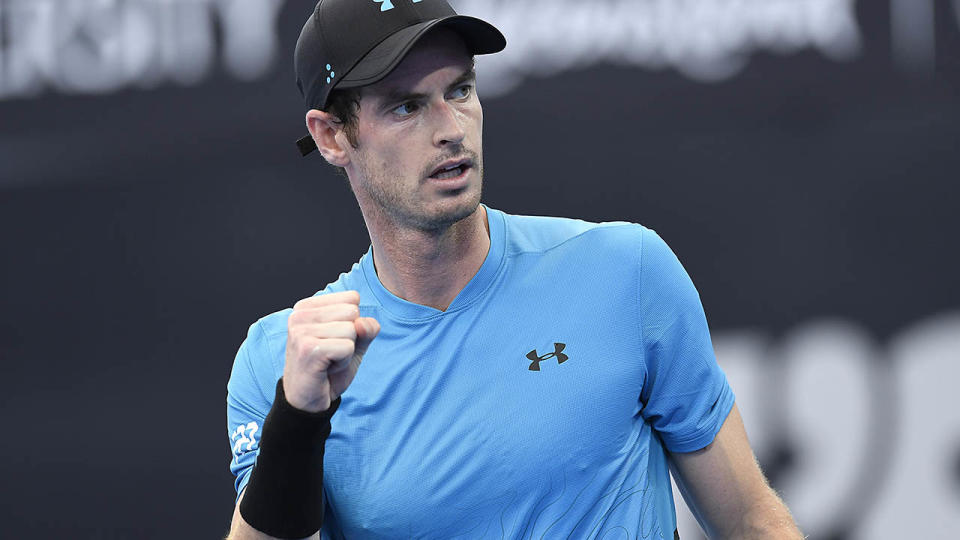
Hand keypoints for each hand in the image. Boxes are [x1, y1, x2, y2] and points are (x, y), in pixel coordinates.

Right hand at [283, 290, 379, 412]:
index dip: (353, 323)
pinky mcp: (308, 349)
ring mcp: (301, 331)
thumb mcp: (354, 344)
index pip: (352, 298)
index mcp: (307, 307)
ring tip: (328, 361)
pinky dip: (344, 362)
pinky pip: (347, 347)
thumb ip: (366, 328)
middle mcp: (299, 314)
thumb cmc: (329, 369)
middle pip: (352, 312)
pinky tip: (327, 369)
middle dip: (351, 337)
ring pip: (352, 330)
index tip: (333, 340)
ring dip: (346, 351)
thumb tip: (363, 322)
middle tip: (331, 353)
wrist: (309, 400)